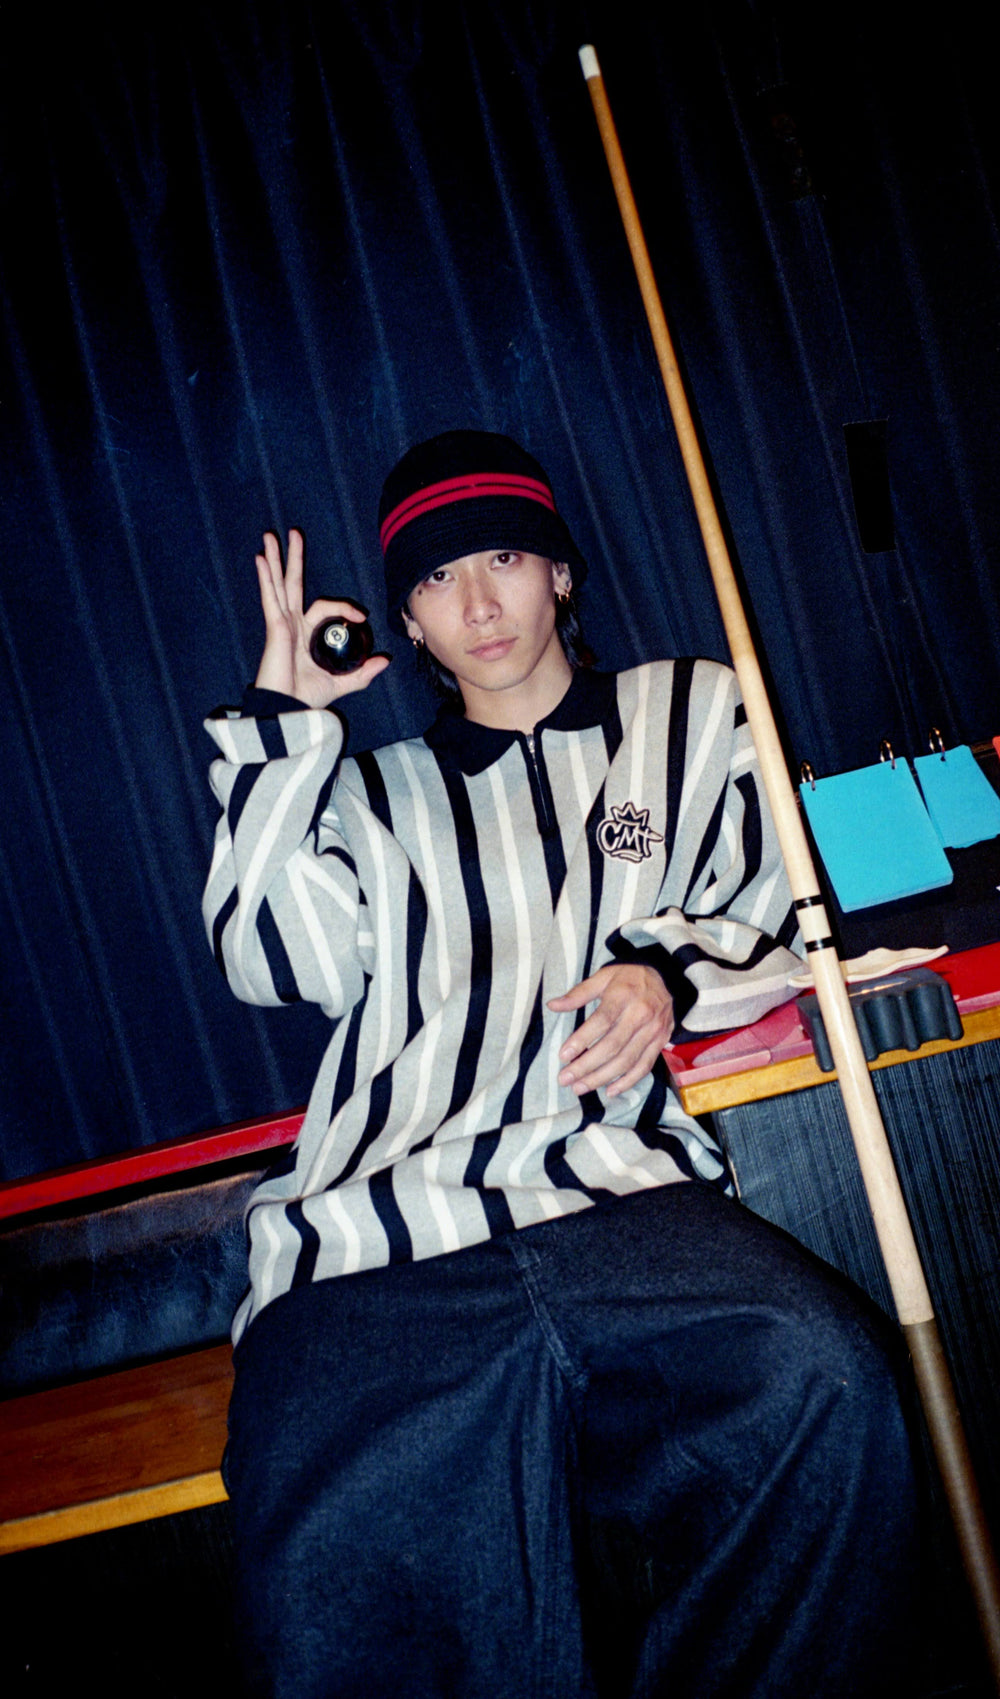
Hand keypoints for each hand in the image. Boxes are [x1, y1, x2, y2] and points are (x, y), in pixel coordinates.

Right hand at [253, 529, 388, 707]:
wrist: (289, 710)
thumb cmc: (307, 698)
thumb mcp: (342, 682)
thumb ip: (363, 673)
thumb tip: (384, 660)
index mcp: (306, 634)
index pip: (325, 607)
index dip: (344, 607)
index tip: (360, 616)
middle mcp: (292, 624)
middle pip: (293, 583)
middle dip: (293, 558)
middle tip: (294, 532)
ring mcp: (281, 624)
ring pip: (279, 584)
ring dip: (275, 558)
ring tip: (270, 535)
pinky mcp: (275, 628)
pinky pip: (270, 599)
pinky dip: (266, 579)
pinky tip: (262, 560)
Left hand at [547, 963, 674, 1098]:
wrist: (664, 977)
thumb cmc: (627, 978)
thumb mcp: (602, 977)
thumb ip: (578, 994)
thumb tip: (552, 1006)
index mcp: (624, 996)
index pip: (601, 1022)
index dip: (582, 1040)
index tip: (563, 1056)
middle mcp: (641, 1014)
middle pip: (612, 1046)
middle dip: (587, 1066)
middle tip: (565, 1079)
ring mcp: (653, 1030)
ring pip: (627, 1060)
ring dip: (602, 1077)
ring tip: (580, 1087)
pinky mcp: (661, 1042)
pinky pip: (644, 1066)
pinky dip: (628, 1081)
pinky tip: (610, 1091)